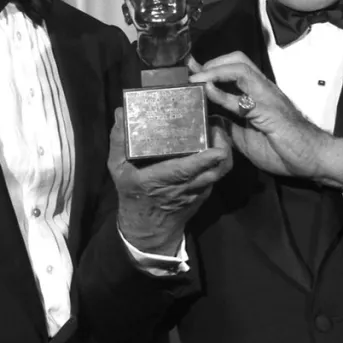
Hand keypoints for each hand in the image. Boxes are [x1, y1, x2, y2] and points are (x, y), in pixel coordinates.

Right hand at [108, 107, 232, 254]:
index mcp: (158, 180)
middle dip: (222, 148)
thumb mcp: (117, 170)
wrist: (148, 230)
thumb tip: (120, 112)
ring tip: (218, 131)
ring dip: (224, 152)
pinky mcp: (203, 194)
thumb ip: (118, 142)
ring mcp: (196, 192)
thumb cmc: (132, 196)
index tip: (215, 144)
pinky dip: (218, 161)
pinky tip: (213, 144)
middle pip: (214, 170)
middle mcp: (182, 187)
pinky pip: (215, 176)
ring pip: (219, 173)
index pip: (185, 170)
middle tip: (217, 125)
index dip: (203, 158)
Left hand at [187, 53, 342, 186]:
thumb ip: (229, 126)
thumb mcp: (246, 138)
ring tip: (196, 78)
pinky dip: (223, 93)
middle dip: (212, 62)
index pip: (234, 69)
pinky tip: (209, 92)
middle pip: (237, 59)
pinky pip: (243, 98)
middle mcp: (262, 89)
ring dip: (214, 71)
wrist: (312, 159)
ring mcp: (267, 97)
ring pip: (240, 69)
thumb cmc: (283, 149)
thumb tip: (209, 119)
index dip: (211, 65)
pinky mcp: (269, 112)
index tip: (191, 66)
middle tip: (193, 73)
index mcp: (258, 94)